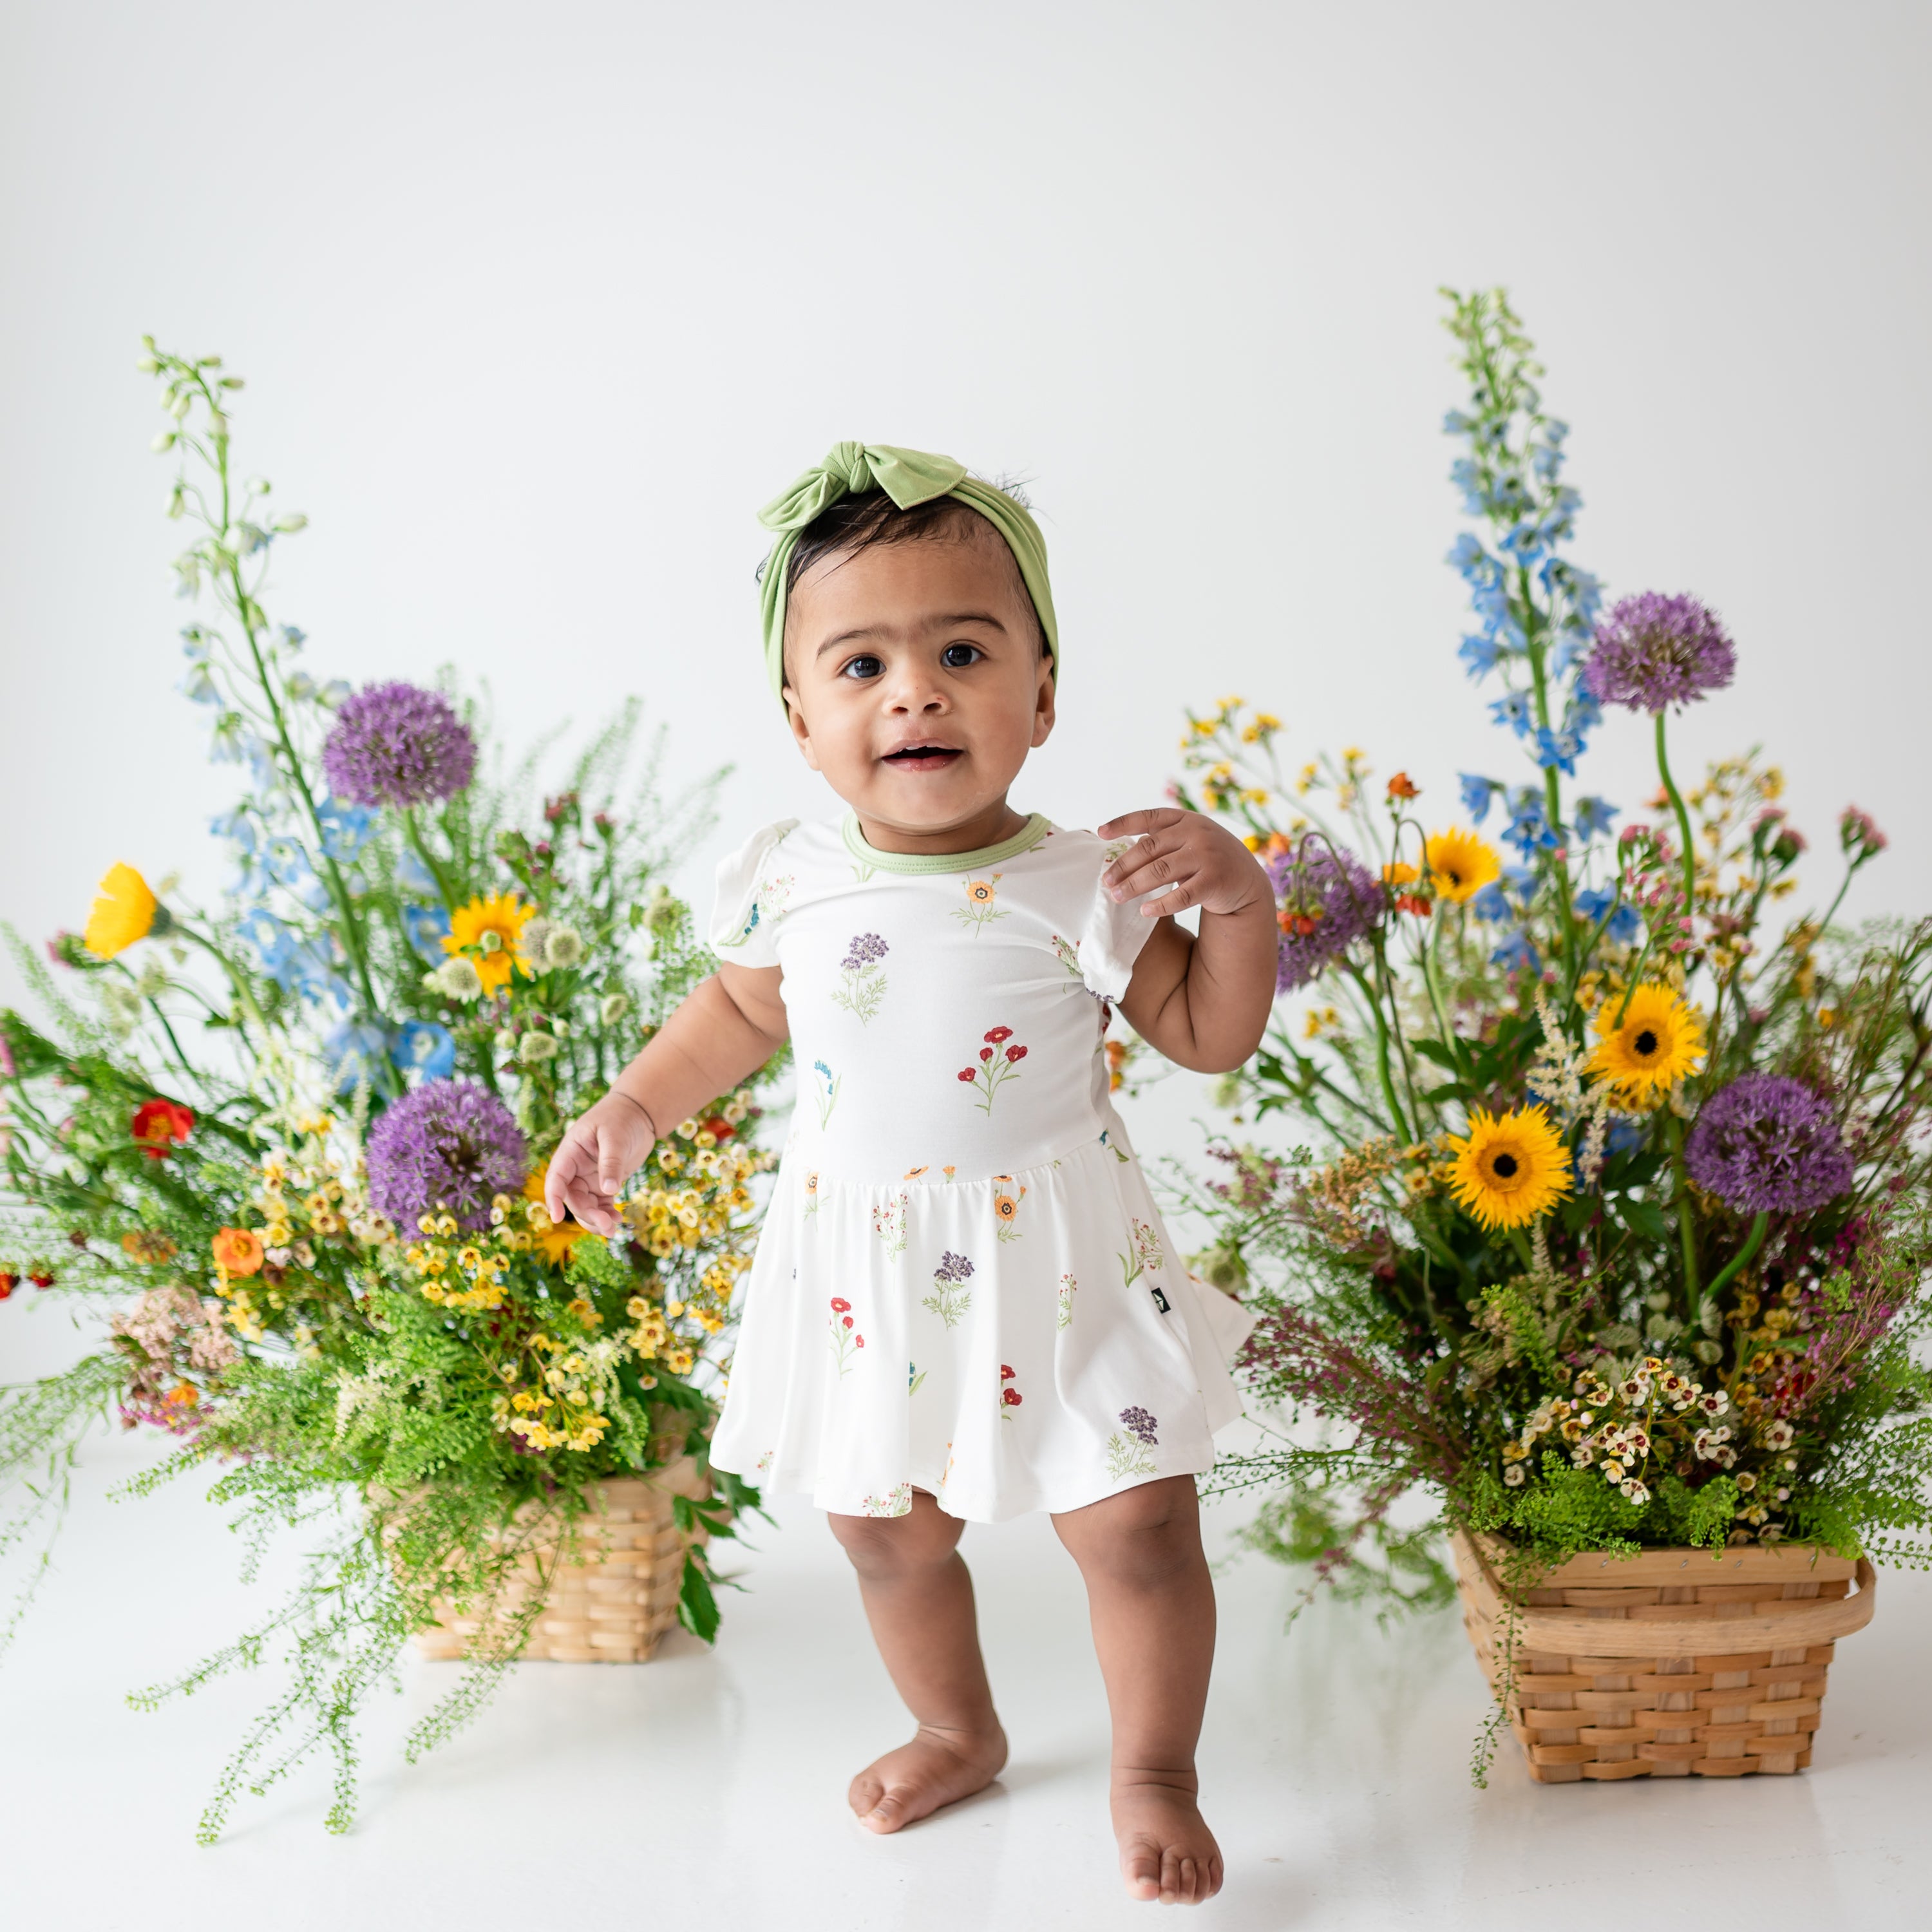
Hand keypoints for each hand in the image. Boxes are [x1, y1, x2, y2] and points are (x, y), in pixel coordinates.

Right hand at [544, 1092, 655, 1236]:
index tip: (557, 1218)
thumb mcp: (615, 1137)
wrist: (637, 1113)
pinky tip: (618, 1220)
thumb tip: (608, 1191)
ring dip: (596, 1220)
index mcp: (570, 1153)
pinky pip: (601, 1205)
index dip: (553, 1199)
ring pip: (586, 1206)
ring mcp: (589, 1178)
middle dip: (587, 1215)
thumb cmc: (621, 1117)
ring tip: (613, 1229)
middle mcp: (576, 1169)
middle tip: (607, 1226)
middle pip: (573, 1199)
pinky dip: (607, 1215)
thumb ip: (611, 1163)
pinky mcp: (605, 1184)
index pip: (556, 1179)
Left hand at [1098, 807, 1270, 918]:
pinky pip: (1181, 896)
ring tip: (1116, 896)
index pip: (1148, 817)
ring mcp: (1207, 856)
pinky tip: (1144, 911)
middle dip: (1123, 865)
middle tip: (1106, 881)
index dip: (1123, 824)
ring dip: (1134, 885)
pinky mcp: (1214, 881)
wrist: (1246, 880)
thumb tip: (1120, 846)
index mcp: (1186, 819)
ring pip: (1160, 871)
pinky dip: (1160, 904)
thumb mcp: (1189, 839)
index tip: (1101, 833)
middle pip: (1149, 848)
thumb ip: (1162, 838)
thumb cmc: (1206, 859)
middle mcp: (1196, 833)